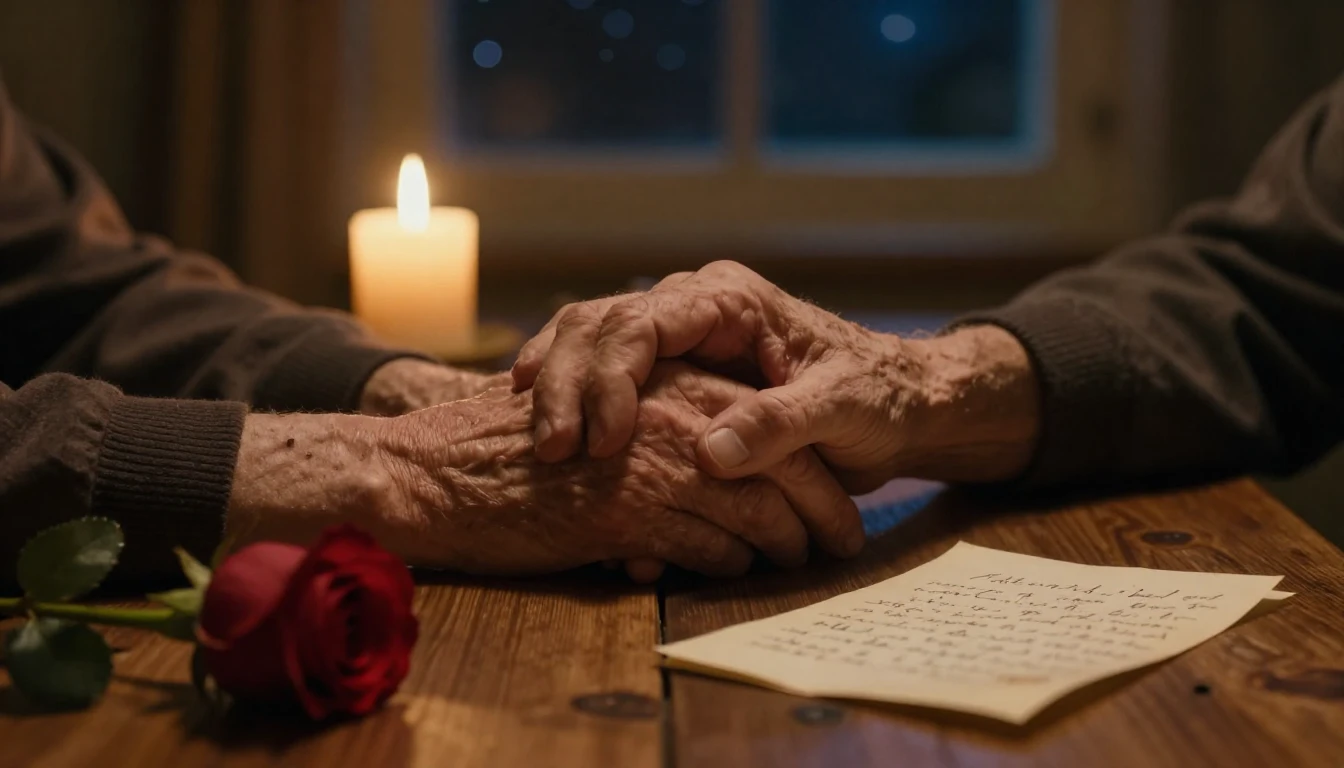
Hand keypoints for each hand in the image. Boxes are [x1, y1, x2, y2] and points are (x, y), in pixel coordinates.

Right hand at [228, 363, 861, 575]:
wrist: (442, 471)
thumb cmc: (506, 453)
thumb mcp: (597, 423)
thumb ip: (663, 433)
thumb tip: (721, 468)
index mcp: (665, 365)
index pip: (762, 414)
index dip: (806, 464)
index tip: (833, 502)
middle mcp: (671, 397)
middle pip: (780, 458)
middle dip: (821, 508)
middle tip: (845, 542)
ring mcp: (655, 449)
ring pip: (759, 505)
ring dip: (790, 542)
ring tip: (809, 564)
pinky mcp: (633, 503)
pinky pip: (709, 544)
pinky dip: (731, 563)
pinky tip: (735, 572)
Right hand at [513, 261, 1040, 490]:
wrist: (903, 404)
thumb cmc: (882, 399)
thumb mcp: (843, 411)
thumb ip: (781, 424)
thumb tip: (712, 452)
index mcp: (730, 300)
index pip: (645, 321)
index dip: (611, 376)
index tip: (600, 437)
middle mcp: (693, 308)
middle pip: (601, 325)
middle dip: (568, 383)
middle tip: (552, 448)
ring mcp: (677, 340)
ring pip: (588, 343)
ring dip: (558, 390)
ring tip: (537, 444)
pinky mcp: (671, 374)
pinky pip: (600, 375)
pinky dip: (571, 403)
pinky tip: (547, 439)